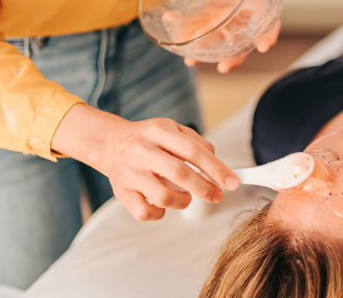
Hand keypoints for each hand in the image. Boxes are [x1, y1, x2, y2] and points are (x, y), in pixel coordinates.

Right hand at [51, 104, 238, 220]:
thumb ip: (196, 142)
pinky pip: (145, 212)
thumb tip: (217, 164)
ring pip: (163, 197)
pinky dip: (160, 213)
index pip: (193, 151)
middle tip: (217, 196)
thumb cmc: (148, 139)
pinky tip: (163, 204)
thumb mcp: (171, 129)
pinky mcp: (120, 192)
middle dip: (204, 188)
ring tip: (186, 196)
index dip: (216, 168)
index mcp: (158, 131)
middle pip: (179, 173)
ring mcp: (129, 173)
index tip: (232, 182)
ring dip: (183, 201)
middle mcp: (141, 150)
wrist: (110, 143)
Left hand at [184, 0, 292, 72]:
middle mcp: (245, 20)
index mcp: (262, 8)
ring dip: (208, 54)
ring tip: (192, 60)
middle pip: (243, 43)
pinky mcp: (209, 21)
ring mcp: (226, 23)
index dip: (268, 36)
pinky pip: (200, 34)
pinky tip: (180, 49)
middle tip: (225, 67)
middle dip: (235, 57)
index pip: (270, 25)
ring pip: (220, 44)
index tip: (264, 46)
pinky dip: (190, 41)